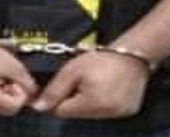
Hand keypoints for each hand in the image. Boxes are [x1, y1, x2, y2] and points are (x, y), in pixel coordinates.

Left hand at [30, 51, 148, 118]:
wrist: (131, 55)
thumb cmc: (99, 60)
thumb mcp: (71, 71)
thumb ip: (54, 91)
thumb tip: (38, 108)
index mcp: (92, 103)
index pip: (62, 111)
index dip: (57, 99)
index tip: (63, 84)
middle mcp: (107, 113)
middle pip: (76, 114)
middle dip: (72, 100)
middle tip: (80, 81)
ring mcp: (119, 114)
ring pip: (91, 114)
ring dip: (86, 102)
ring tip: (94, 83)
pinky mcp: (128, 112)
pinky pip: (106, 112)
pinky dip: (101, 103)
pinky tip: (105, 88)